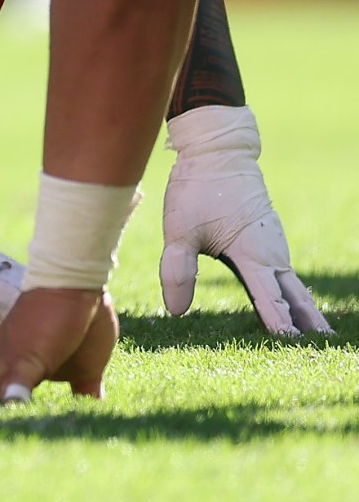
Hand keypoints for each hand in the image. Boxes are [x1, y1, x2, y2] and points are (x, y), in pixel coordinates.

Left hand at [0, 286, 118, 403]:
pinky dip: (10, 398)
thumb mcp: (83, 367)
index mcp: (6, 366)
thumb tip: (90, 411)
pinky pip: (16, 382)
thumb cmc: (76, 319)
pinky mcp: (28, 358)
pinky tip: (3, 413)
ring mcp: (9, 362)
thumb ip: (83, 389)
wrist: (75, 281)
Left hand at [161, 104, 331, 335]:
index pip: (268, 298)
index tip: (291, 346)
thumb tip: (176, 311)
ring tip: (316, 336)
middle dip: (307, 323)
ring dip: (305, 309)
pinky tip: (293, 301)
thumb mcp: (180, 229)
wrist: (217, 152)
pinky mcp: (268, 238)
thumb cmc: (197, 190)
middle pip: (294, 296)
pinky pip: (285, 272)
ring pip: (294, 284)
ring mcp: (273, 245)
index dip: (278, 322)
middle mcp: (270, 253)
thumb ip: (178, 270)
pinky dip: (295, 292)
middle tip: (324, 349)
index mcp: (253, 254)